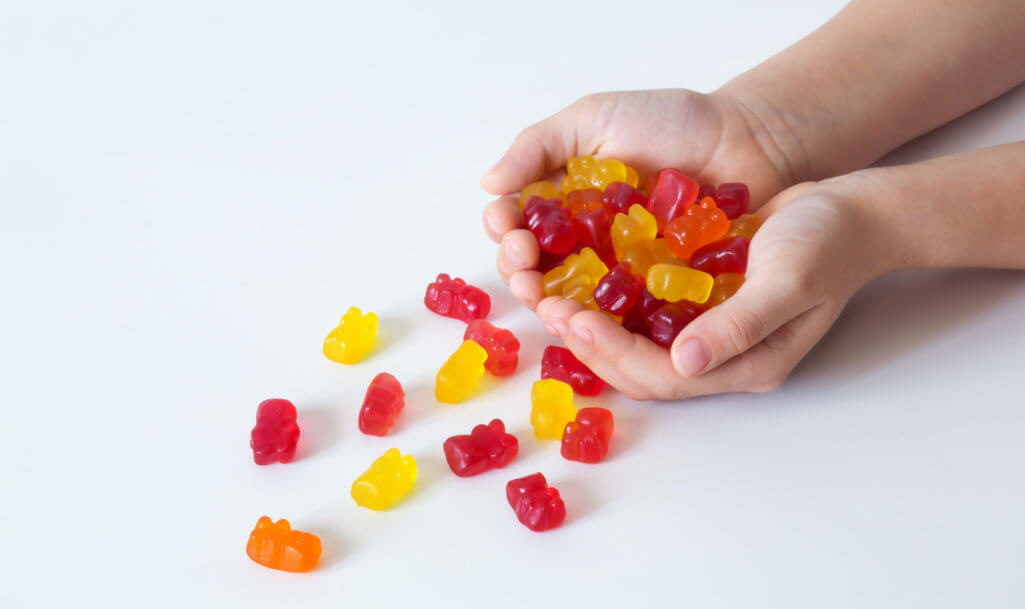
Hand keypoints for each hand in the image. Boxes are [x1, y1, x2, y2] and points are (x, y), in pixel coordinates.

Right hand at [481, 88, 805, 309]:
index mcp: (560, 202)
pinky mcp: (652, 295)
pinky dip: (605, 321)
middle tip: (527, 272)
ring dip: (552, 305)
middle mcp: (581, 241)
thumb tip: (488, 184)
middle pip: (535, 269)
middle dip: (521, 273)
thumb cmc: (670, 121)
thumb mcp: (594, 118)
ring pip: (571, 299)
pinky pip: (622, 315)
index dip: (504, 234)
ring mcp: (616, 271)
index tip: (510, 234)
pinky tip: (595, 320)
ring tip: (552, 304)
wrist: (746, 139)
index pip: (515, 225)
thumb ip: (539, 146)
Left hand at [531, 177, 885, 399]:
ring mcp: (707, 330)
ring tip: (550, 294)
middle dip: (591, 342)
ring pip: (635, 342)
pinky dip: (610, 299)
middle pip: (640, 368)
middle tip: (546, 306)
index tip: (574, 320)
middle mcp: (719, 356)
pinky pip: (643, 311)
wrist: (847, 212)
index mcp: (745, 365)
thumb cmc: (827, 245)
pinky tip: (580, 273)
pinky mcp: (696, 301)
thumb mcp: (789, 282)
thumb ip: (739, 324)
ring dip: (592, 323)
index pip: (664, 377)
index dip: (615, 352)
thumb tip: (686, 362)